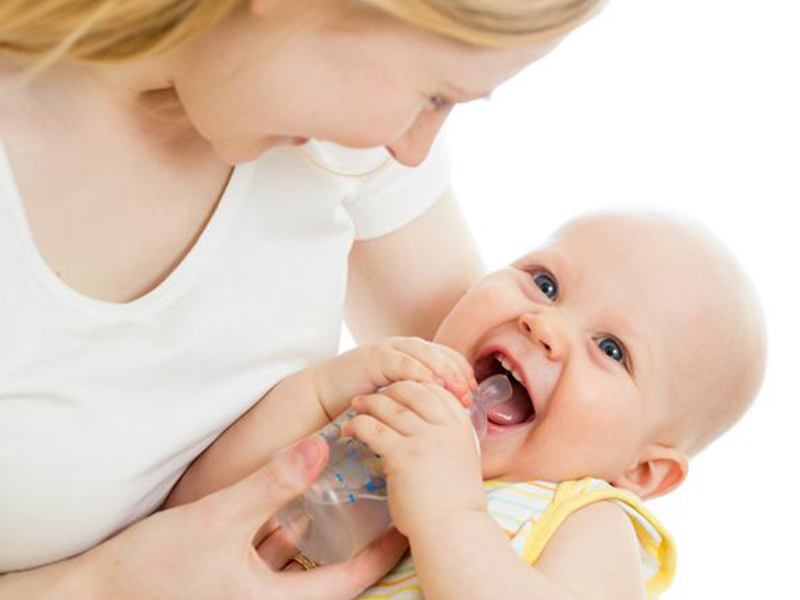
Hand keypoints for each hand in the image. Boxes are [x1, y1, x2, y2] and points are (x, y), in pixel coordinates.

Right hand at [76, 437, 405, 599]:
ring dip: (321, 535)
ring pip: (300, 566)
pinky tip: (293, 505)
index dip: (381, 551)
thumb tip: (320, 444)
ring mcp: (249, 596)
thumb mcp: (219, 518)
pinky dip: (286, 534)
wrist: (94, 595)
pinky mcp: (230, 585)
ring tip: (346, 495)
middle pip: (330, 575)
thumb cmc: (152, 567)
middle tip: (381, 504)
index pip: (349, 581)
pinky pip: (271, 561)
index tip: (403, 522)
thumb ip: (272, 482)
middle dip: (357, 542)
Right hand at [316, 337, 477, 412]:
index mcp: (415, 357)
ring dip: (443, 371)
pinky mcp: (374, 356)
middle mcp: (404, 349)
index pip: (447, 359)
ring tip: (456, 389)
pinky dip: (418, 371)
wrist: (324, 400)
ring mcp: (389, 350)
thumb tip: (452, 417)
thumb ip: (421, 403)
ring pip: (424, 354)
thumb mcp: (399, 404)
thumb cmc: (364, 407)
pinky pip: (401, 361)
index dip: (462, 373)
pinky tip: (430, 385)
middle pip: (440, 354)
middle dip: (457, 372)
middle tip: (469, 393)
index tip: (474, 394)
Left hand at [343, 381, 485, 537]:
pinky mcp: (402, 454)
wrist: (453, 530)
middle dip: (389, 390)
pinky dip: (358, 424)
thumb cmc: (454, 504)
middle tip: (372, 396)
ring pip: (389, 406)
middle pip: (412, 390)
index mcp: (461, 426)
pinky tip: (350, 430)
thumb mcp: (462, 460)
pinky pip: (373, 428)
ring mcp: (423, 438)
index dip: (414, 385)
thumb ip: (445, 440)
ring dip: (368, 403)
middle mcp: (444, 426)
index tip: (399, 392)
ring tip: (356, 407)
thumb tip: (424, 431)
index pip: (436, 390)